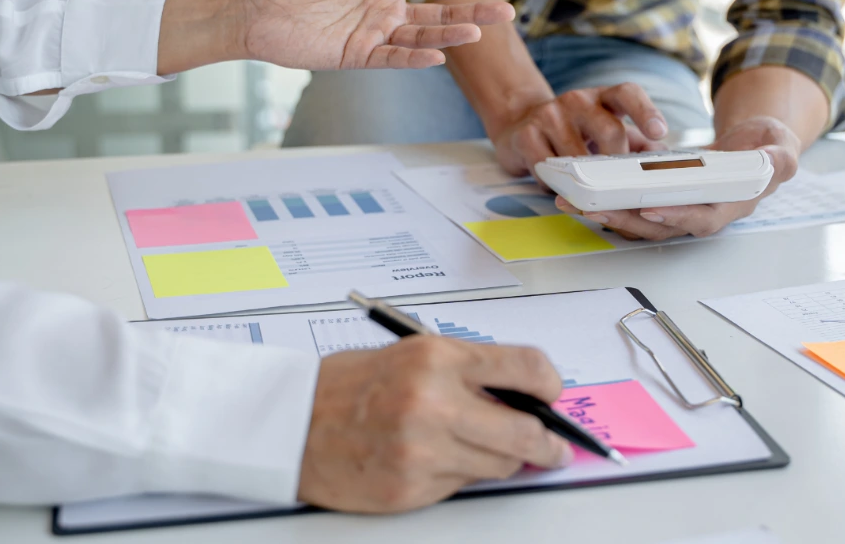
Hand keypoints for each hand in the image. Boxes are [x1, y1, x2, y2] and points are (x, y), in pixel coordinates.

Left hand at [239, 0, 513, 69]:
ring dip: (450, 33)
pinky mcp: (354, 55)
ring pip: (420, 36)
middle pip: (438, 12)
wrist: (251, 5)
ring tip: (480, 29)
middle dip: (473, 11)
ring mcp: (371, 34)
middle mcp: (383, 9)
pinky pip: (391, 58)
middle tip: (508, 11)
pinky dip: (414, 57)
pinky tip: (438, 54)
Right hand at [297, 336, 572, 513]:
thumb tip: (522, 396)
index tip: (553, 397)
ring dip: (500, 460)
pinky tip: (434, 460)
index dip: (550, 385)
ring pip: (499, 465)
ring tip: (476, 447)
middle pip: (525, 431)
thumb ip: (466, 372)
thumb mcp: (410, 356)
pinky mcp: (412, 487)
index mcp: (435, 356)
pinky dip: (459, 476)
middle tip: (553, 448)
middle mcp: (433, 400)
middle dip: (547, 443)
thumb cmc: (346, 386)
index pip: (524, 368)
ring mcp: (423, 449)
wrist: (290, 423)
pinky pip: (462, 486)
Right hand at [492, 83, 669, 176]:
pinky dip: (556, 183)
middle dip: (617, 161)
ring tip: (582, 184)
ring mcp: (550, 114)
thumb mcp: (606, 131)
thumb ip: (637, 144)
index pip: (628, 94)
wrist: (521, 125)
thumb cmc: (574, 133)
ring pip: (578, 155)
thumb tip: (666, 162)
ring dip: (584, 178)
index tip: (659, 132)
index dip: (646, 111)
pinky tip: (556, 182)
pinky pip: (548, 168)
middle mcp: (578, 100)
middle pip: (610, 130)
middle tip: (615, 179)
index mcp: (603, 98)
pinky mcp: (526, 134)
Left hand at [555, 116, 801, 239]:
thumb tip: (775, 160)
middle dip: (624, 220)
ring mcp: (678, 207)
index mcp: (728, 206)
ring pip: (638, 219)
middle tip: (592, 209)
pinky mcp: (661, 197)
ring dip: (606, 214)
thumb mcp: (780, 149)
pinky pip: (631, 205)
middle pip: (658, 225)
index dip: (677, 217)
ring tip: (573, 203)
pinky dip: (606, 201)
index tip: (651, 209)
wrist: (753, 146)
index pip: (702, 219)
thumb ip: (778, 159)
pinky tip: (578, 192)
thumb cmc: (767, 149)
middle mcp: (699, 212)